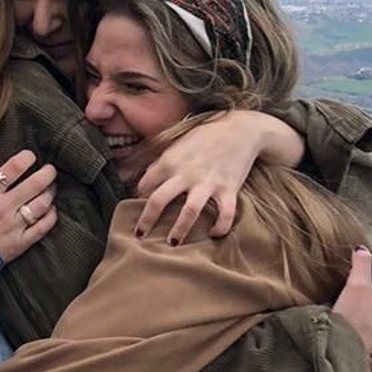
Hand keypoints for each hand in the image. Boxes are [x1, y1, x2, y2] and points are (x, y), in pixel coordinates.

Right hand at [0, 147, 57, 263]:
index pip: (13, 168)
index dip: (26, 158)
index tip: (31, 156)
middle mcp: (3, 207)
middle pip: (34, 184)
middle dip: (47, 173)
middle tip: (51, 169)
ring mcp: (14, 226)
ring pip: (41, 204)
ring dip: (50, 192)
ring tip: (51, 187)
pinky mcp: (21, 243)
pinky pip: (43, 227)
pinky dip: (51, 216)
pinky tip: (51, 210)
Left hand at [133, 111, 300, 243]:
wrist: (240, 129)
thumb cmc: (204, 136)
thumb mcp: (176, 143)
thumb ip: (157, 161)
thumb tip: (131, 175)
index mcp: (170, 160)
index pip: (144, 184)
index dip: (138, 198)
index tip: (136, 208)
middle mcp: (186, 172)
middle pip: (159, 199)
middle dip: (147, 220)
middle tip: (140, 236)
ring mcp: (208, 182)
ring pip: (190, 210)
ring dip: (180, 229)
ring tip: (172, 243)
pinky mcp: (229, 188)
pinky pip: (226, 214)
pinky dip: (221, 227)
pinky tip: (213, 234)